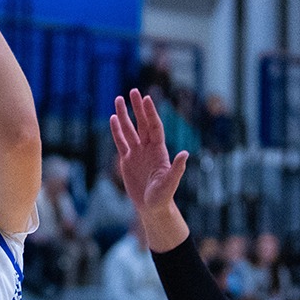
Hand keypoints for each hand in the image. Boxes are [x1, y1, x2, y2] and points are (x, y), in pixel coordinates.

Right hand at [110, 89, 188, 215]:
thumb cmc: (163, 197)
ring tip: (118, 99)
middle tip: (133, 91)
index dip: (150, 113)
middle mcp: (148, 148)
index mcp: (159, 151)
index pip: (154, 127)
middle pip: (142, 123)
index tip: (146, 98)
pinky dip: (116, 131)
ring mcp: (137, 153)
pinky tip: (113, 119)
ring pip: (129, 129)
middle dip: (137, 108)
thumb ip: (177, 168)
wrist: (152, 207)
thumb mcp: (170, 183)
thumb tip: (185, 154)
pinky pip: (120, 142)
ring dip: (124, 115)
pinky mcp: (126, 161)